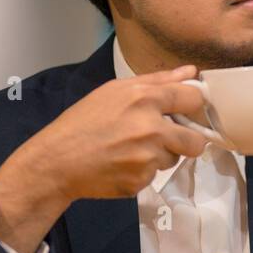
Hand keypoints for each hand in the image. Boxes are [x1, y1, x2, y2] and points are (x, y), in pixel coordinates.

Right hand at [29, 64, 209, 202]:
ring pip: (174, 158)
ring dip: (160, 155)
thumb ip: (158, 81)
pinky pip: (154, 175)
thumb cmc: (83, 121)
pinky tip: (121, 164)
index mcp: (145, 99)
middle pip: (196, 141)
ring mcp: (146, 158)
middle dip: (186, 141)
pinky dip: (142, 172)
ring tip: (130, 149)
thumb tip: (191, 71)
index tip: (185, 111)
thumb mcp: (115, 90)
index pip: (194, 98)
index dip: (192, 106)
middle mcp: (151, 128)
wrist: (56, 161)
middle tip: (166, 138)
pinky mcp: (140, 181)